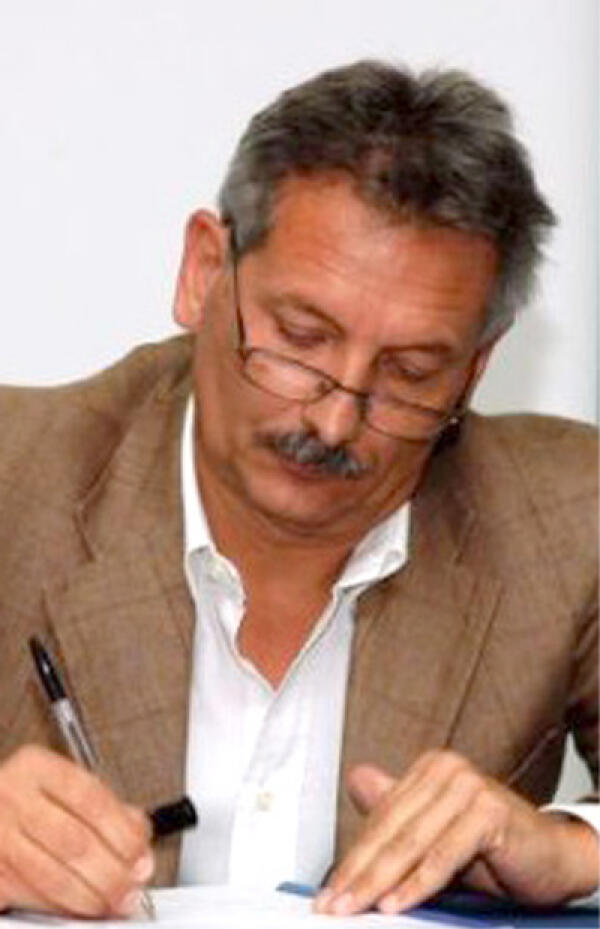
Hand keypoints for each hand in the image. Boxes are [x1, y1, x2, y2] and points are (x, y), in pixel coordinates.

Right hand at [0, 745, 153, 916]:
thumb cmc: (27, 800)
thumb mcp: (65, 788)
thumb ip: (108, 810)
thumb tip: (140, 848)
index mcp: (36, 767)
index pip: (90, 798)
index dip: (123, 833)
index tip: (141, 858)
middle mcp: (10, 796)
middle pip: (73, 842)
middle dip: (111, 874)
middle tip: (131, 891)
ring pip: (50, 876)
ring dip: (89, 897)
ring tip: (112, 904)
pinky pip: (27, 897)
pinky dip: (58, 908)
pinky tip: (78, 909)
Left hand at [315, 750, 598, 915]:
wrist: (552, 856)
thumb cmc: (493, 847)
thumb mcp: (436, 833)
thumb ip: (398, 811)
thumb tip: (356, 780)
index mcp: (429, 768)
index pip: (381, 819)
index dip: (353, 859)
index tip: (327, 893)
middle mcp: (446, 769)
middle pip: (391, 830)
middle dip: (358, 873)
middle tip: (332, 905)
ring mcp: (468, 786)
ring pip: (412, 843)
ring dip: (379, 881)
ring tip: (355, 908)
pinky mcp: (488, 811)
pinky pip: (444, 854)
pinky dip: (418, 884)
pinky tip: (396, 904)